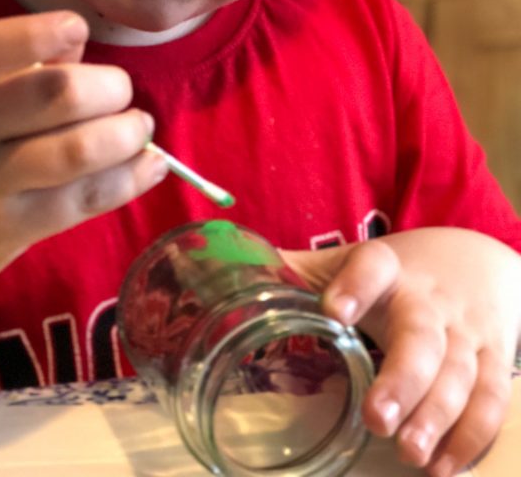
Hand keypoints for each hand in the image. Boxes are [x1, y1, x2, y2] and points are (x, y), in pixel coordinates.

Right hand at [0, 11, 165, 298]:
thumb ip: (14, 62)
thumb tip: (79, 48)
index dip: (34, 36)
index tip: (75, 28)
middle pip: (48, 97)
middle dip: (107, 87)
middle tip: (120, 91)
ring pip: (74, 153)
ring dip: (125, 134)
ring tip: (138, 128)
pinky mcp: (8, 232)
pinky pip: (82, 202)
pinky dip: (130, 178)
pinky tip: (149, 165)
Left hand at [282, 229, 520, 475]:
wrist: (474, 258)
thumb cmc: (394, 273)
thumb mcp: (347, 263)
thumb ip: (296, 274)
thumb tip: (222, 276)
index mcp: (386, 270)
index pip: (371, 269)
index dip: (354, 286)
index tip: (333, 309)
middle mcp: (429, 301)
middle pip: (421, 337)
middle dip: (402, 379)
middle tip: (377, 419)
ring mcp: (466, 332)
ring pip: (460, 374)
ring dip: (438, 417)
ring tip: (410, 453)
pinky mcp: (493, 360)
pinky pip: (490, 401)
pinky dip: (471, 436)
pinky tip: (443, 467)